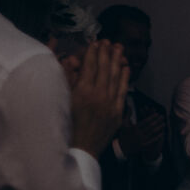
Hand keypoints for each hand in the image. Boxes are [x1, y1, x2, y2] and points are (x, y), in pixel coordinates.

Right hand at [70, 39, 128, 156]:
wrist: (81, 148)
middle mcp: (98, 95)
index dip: (93, 53)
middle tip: (108, 41)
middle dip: (106, 53)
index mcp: (82, 92)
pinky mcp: (118, 112)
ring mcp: (110, 104)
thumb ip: (67, 79)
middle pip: (104, 69)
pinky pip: (123, 92)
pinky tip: (126, 68)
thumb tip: (70, 60)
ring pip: (115, 78)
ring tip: (119, 48)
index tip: (94, 43)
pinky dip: (125, 79)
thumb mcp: (63, 100)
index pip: (90, 67)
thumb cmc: (66, 124)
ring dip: (117, 61)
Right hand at [115, 105, 166, 162]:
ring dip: (159, 128)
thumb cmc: (123, 134)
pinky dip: (157, 137)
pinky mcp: (143, 146)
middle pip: (150, 126)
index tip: (157, 114)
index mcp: (134, 128)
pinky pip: (152, 141)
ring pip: (152, 133)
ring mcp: (141, 140)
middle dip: (157, 121)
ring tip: (164, 123)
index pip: (145, 121)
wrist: (122, 147)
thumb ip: (127, 115)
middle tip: (162, 117)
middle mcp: (138, 134)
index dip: (152, 117)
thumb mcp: (124, 124)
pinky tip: (162, 133)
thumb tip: (129, 106)